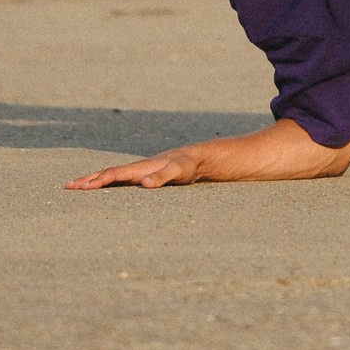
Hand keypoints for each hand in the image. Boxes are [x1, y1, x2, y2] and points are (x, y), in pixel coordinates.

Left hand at [61, 120, 349, 188]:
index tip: (77, 187)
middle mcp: (176, 162)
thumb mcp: (212, 183)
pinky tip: (149, 184)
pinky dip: (164, 175)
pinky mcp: (204, 159)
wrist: (276, 153)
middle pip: (132, 171)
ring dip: (124, 178)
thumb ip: (195, 184)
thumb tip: (178, 197)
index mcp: (173, 169)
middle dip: (101, 179)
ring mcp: (189, 159)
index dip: (105, 180)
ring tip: (98, 186)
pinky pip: (181, 168)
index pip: (133, 175)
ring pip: (151, 168)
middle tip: (72, 188)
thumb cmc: (244, 171)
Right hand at [64, 147, 200, 190]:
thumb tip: (143, 183)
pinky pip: (115, 179)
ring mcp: (134, 172)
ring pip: (108, 175)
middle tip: (67, 186)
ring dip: (90, 180)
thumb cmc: (185, 166)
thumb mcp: (177, 173)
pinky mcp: (137, 176)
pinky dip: (102, 182)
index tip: (82, 188)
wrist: (191, 158)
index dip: (98, 181)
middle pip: (105, 173)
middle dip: (86, 180)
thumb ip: (162, 177)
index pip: (114, 174)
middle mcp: (133, 168)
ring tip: (73, 185)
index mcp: (139, 168)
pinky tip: (96, 187)